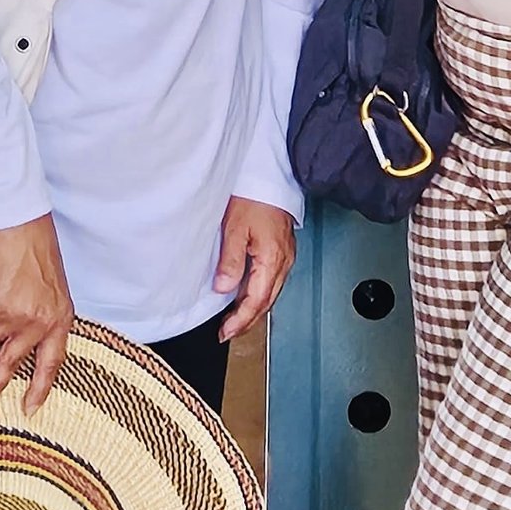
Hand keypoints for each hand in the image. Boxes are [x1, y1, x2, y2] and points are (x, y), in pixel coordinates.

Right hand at [0, 215, 77, 412]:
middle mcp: (42, 323)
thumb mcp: (54, 286)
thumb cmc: (39, 246)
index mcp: (61, 318)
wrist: (24, 224)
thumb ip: (44, 311)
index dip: (40, 387)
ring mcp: (19, 316)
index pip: (53, 362)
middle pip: (16, 363)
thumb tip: (28, 328)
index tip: (31, 407)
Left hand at [213, 196, 297, 338]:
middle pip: (267, 302)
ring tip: (234, 319)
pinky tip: (247, 294)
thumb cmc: (254, 197)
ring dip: (253, 308)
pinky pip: (273, 281)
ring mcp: (286, 257)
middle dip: (247, 321)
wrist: (270, 177)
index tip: (226, 332)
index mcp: (272, 259)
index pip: (257, 300)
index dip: (241, 320)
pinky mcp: (283, 251)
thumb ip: (231, 261)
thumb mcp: (234, 228)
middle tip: (227, 332)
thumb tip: (224, 288)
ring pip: (271, 293)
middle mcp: (283, 262)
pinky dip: (259, 293)